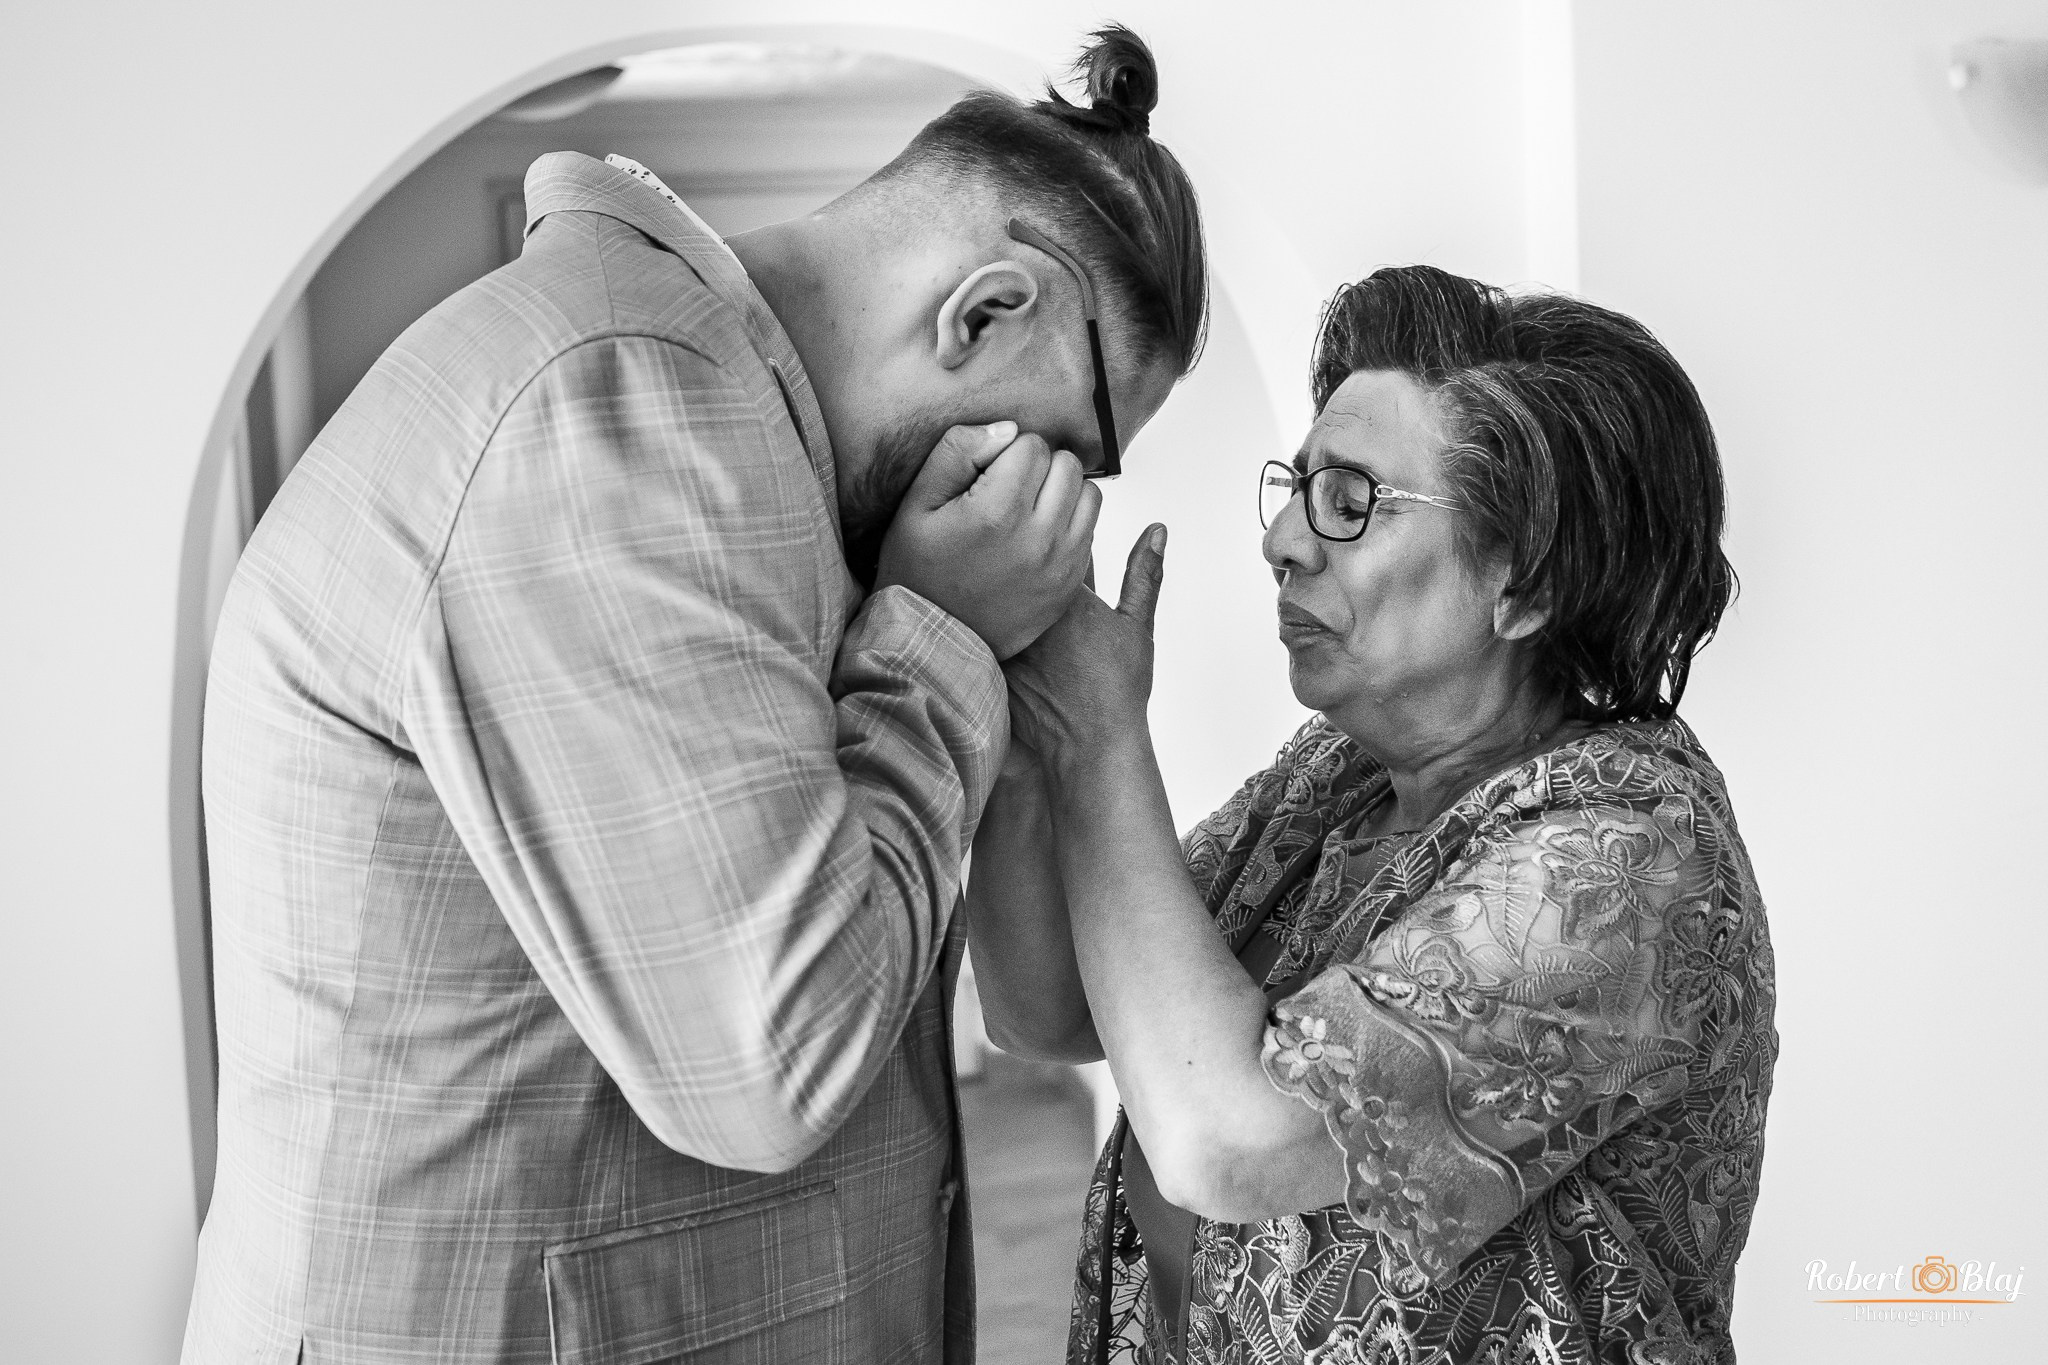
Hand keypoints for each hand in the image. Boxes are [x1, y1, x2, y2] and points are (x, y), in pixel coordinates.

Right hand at [875, 423, 1100, 660]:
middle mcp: (1039, 537)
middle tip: (1006, 493)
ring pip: (1088, 494)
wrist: (931, 644)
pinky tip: (1034, 539)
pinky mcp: (1070, 585)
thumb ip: (957, 452)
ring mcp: (1060, 564)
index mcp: (998, 511)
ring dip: (1062, 494)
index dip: (1005, 453)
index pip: (1031, 444)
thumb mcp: (916, 505)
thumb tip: (1007, 429)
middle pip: (1066, 464)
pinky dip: (1069, 525)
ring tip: (1026, 513)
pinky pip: (1089, 532)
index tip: (984, 479)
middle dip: (1038, 469)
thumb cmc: (917, 572)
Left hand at [1002, 524, 1165, 775]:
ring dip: (1002, 601)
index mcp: (1064, 595)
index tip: (1060, 545)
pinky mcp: (990, 663)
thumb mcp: (1137, 624)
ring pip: (995, 603)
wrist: (1093, 744)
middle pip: (1016, 573)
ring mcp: (1006, 639)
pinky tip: (998, 637)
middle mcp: (1029, 613)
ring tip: (1029, 627)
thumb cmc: (1118, 690)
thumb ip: (1144, 572)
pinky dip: (988, 632)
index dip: (1056, 543)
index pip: (1050, 547)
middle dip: (1025, 571)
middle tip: (1044, 590)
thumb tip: (1156, 530)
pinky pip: (981, 636)